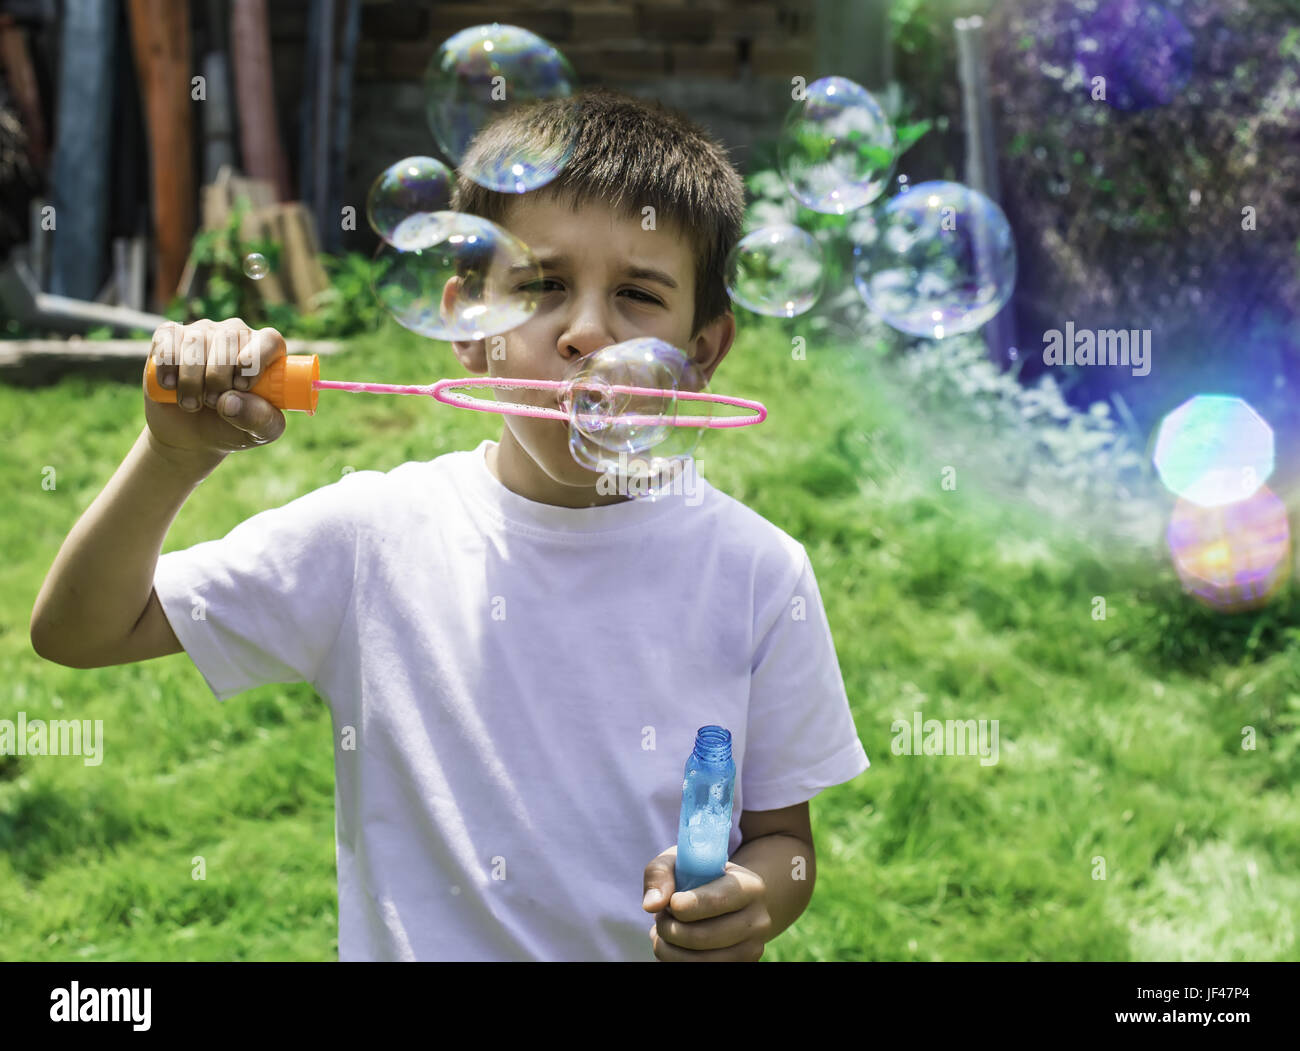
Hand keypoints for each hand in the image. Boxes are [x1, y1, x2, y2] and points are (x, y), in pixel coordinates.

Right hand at [143, 318, 287, 457]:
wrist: (191, 433)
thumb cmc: (234, 427)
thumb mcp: (258, 433)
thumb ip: (260, 419)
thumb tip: (232, 401)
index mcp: (265, 353)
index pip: (269, 340)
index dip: (255, 359)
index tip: (241, 386)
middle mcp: (236, 335)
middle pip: (229, 337)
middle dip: (218, 376)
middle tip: (213, 403)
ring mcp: (203, 331)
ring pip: (196, 340)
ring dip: (191, 379)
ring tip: (193, 404)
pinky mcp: (171, 335)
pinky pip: (168, 338)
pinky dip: (167, 365)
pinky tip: (169, 385)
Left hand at [642, 844, 772, 961]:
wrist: (729, 902)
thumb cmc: (699, 877)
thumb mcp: (682, 861)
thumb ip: (661, 873)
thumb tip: (651, 904)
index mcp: (750, 886)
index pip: (721, 899)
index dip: (692, 905)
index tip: (672, 904)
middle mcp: (758, 921)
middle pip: (706, 936)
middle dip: (671, 928)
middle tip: (660, 916)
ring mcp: (752, 949)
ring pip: (701, 961)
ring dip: (669, 948)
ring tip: (662, 931)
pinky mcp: (741, 966)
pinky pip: (700, 971)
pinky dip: (676, 961)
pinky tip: (672, 946)